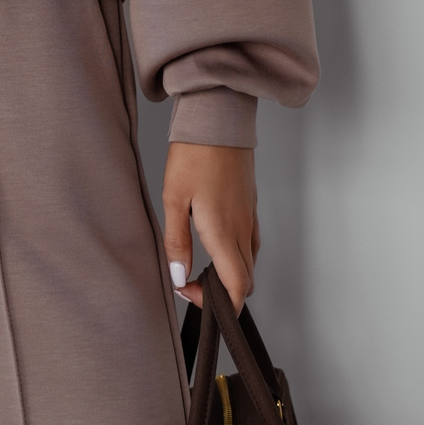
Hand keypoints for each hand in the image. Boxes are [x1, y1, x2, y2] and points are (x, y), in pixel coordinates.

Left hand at [162, 142, 259, 314]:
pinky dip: (236, 255)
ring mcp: (249, 216)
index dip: (220, 305)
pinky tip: (215, 243)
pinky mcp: (250, 204)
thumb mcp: (173, 198)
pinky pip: (250, 242)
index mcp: (224, 232)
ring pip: (249, 261)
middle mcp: (242, 229)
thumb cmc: (193, 155)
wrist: (218, 119)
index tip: (190, 292)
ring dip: (230, 274)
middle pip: (246, 280)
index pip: (238, 288)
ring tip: (200, 265)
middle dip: (222, 293)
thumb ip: (177, 241)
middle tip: (190, 282)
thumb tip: (179, 276)